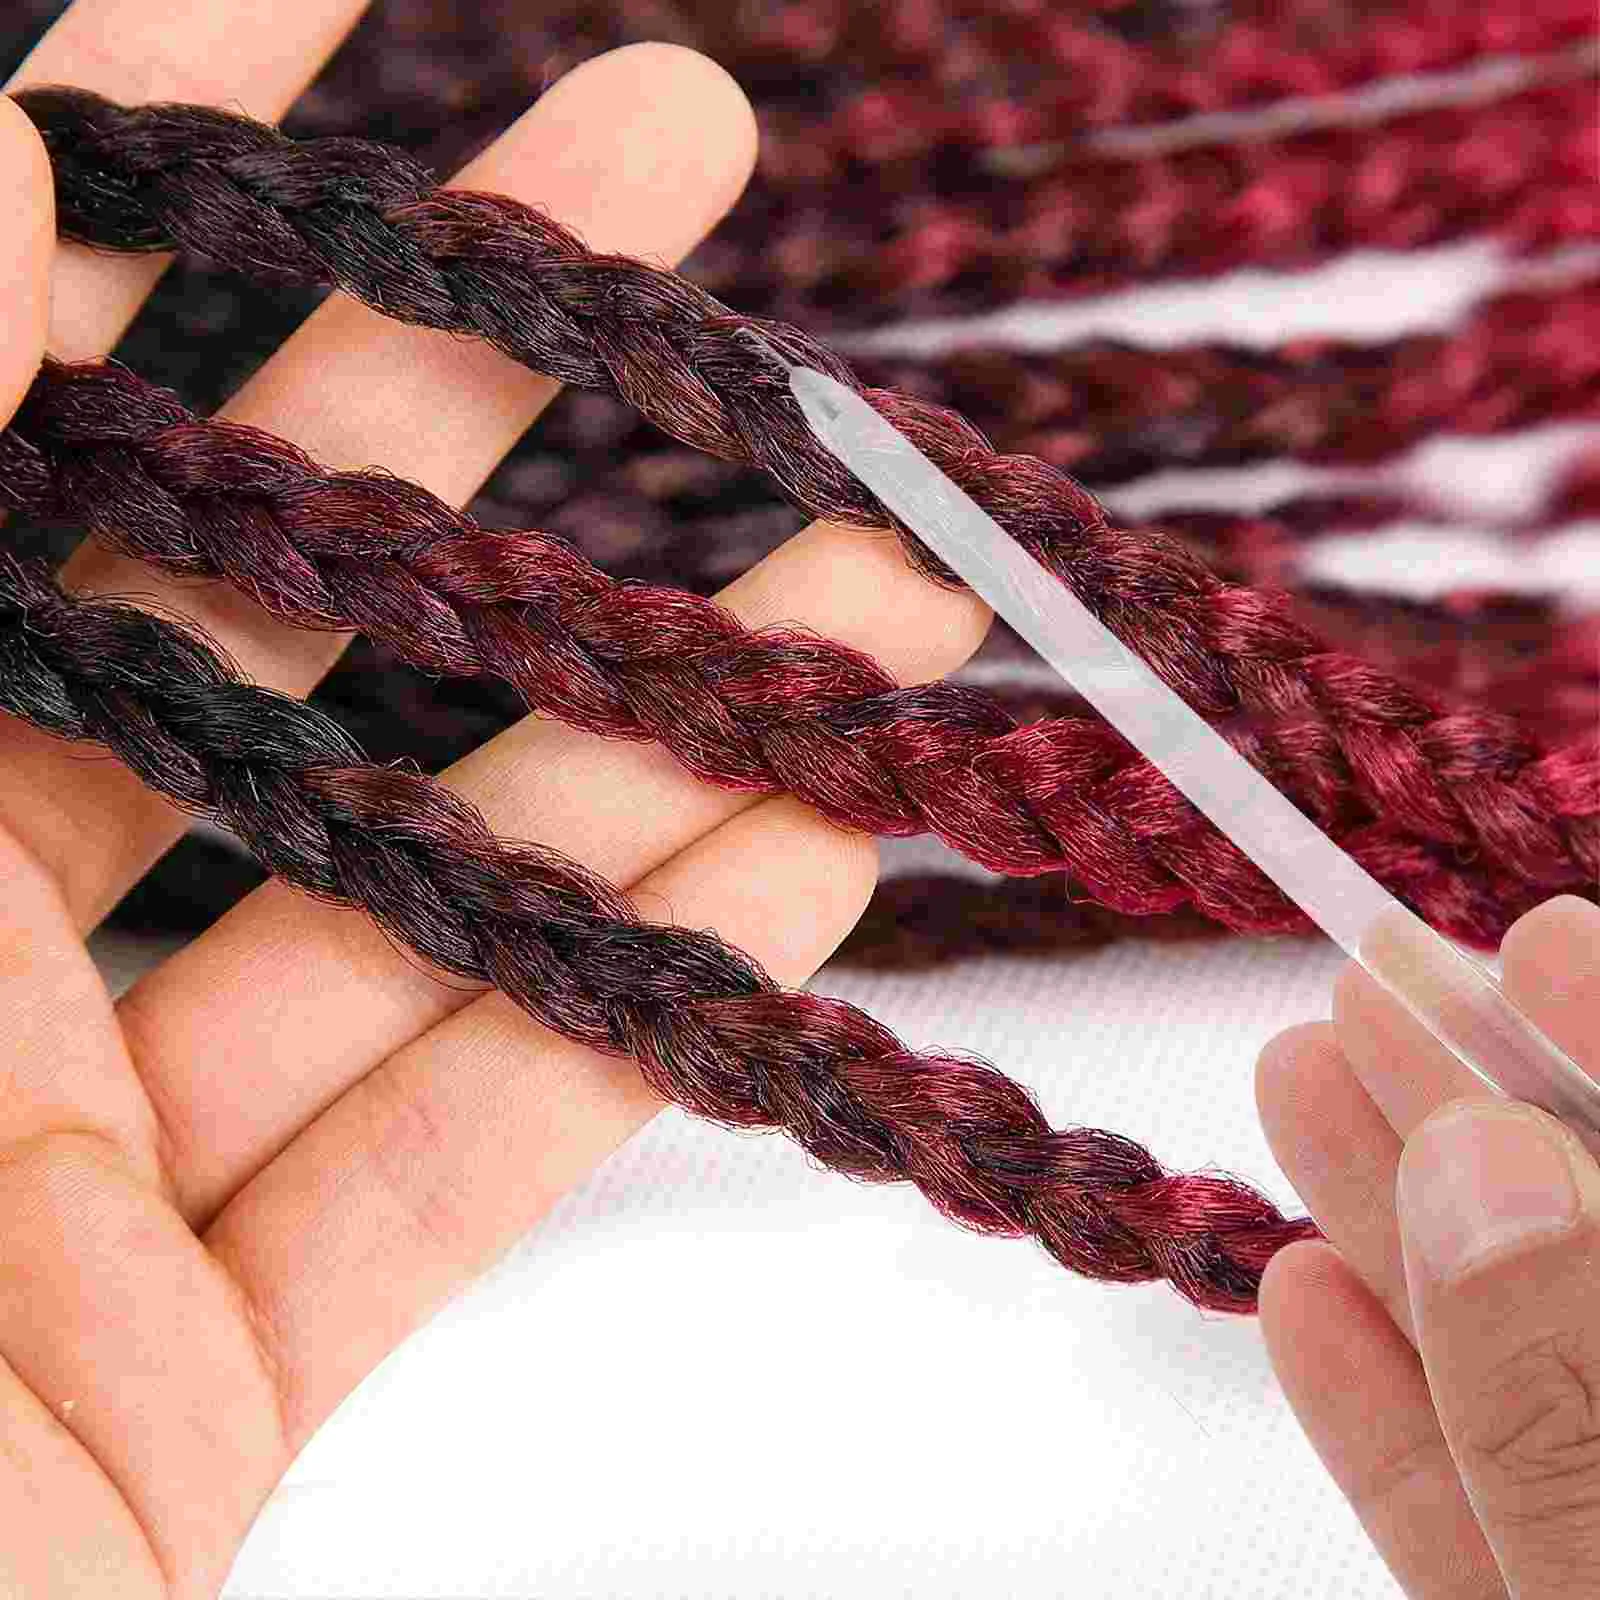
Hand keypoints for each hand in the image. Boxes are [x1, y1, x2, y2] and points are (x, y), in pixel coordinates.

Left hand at [0, 6, 993, 1593]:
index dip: (159, 171)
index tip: (343, 4)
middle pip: (248, 601)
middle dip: (481, 369)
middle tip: (680, 166)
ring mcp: (72, 1175)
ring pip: (415, 892)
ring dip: (662, 721)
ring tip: (888, 570)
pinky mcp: (206, 1369)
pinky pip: (450, 1156)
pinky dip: (635, 1013)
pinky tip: (821, 856)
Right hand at [1259, 894, 1599, 1596]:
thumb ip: (1568, 1407)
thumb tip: (1482, 1158)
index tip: (1546, 939)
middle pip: (1594, 1266)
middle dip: (1480, 1116)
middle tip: (1371, 980)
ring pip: (1516, 1380)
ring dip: (1391, 1231)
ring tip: (1294, 1081)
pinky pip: (1467, 1516)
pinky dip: (1378, 1411)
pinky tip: (1298, 1294)